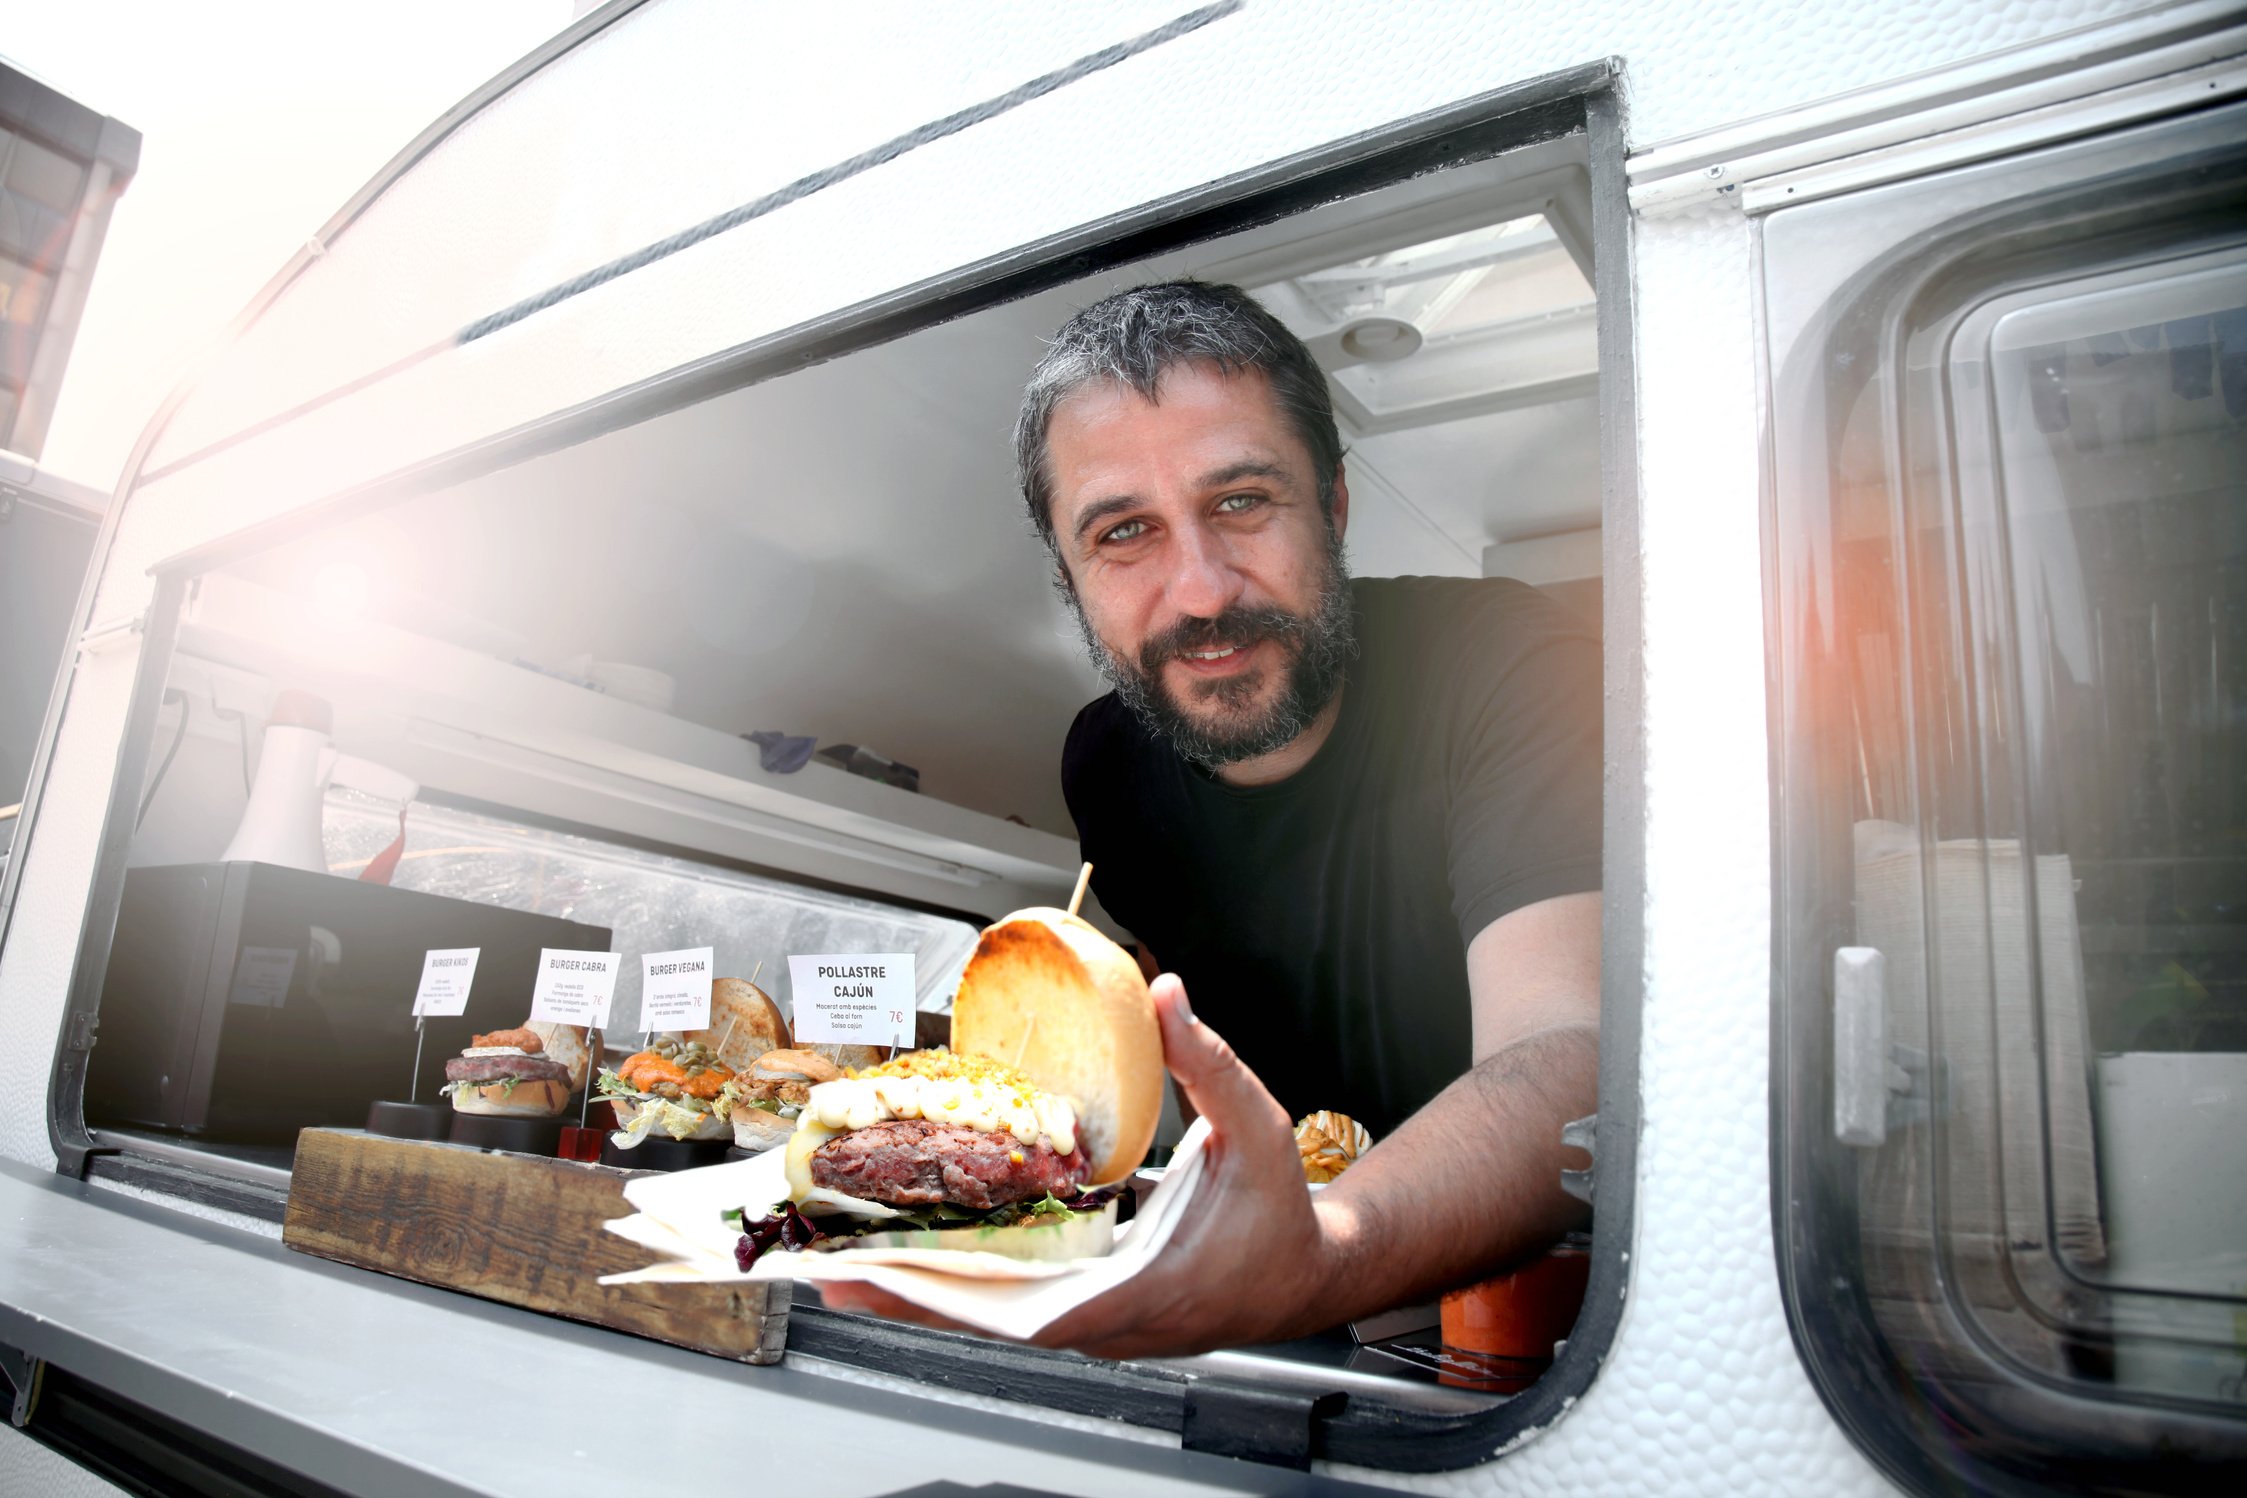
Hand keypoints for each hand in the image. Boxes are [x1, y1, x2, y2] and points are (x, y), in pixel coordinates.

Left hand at [819, 974, 1336, 1358]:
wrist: (1308, 1274)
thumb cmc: (1282, 1212)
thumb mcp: (1253, 1127)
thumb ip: (1205, 1061)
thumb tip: (1164, 995)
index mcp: (1151, 1289)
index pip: (1042, 1309)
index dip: (963, 1297)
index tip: (896, 1278)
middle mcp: (1113, 1323)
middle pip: (994, 1320)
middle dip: (911, 1297)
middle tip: (834, 1273)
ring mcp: (1098, 1326)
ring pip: (996, 1318)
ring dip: (925, 1293)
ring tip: (849, 1267)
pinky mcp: (1089, 1315)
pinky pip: (1014, 1306)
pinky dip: (963, 1284)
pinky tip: (915, 1259)